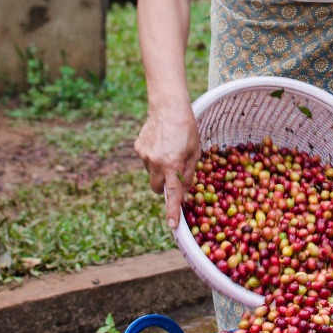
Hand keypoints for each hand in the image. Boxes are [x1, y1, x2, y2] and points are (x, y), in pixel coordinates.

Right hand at [134, 109, 201, 229]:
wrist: (168, 107)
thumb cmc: (187, 129)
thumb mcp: (195, 152)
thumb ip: (189, 175)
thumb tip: (184, 194)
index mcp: (172, 164)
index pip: (172, 194)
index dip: (172, 210)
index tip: (172, 225)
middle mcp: (155, 163)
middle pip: (156, 188)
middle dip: (164, 187)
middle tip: (174, 173)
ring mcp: (144, 156)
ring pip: (151, 173)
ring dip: (160, 169)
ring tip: (169, 151)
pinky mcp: (138, 148)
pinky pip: (146, 161)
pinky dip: (153, 158)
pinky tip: (161, 144)